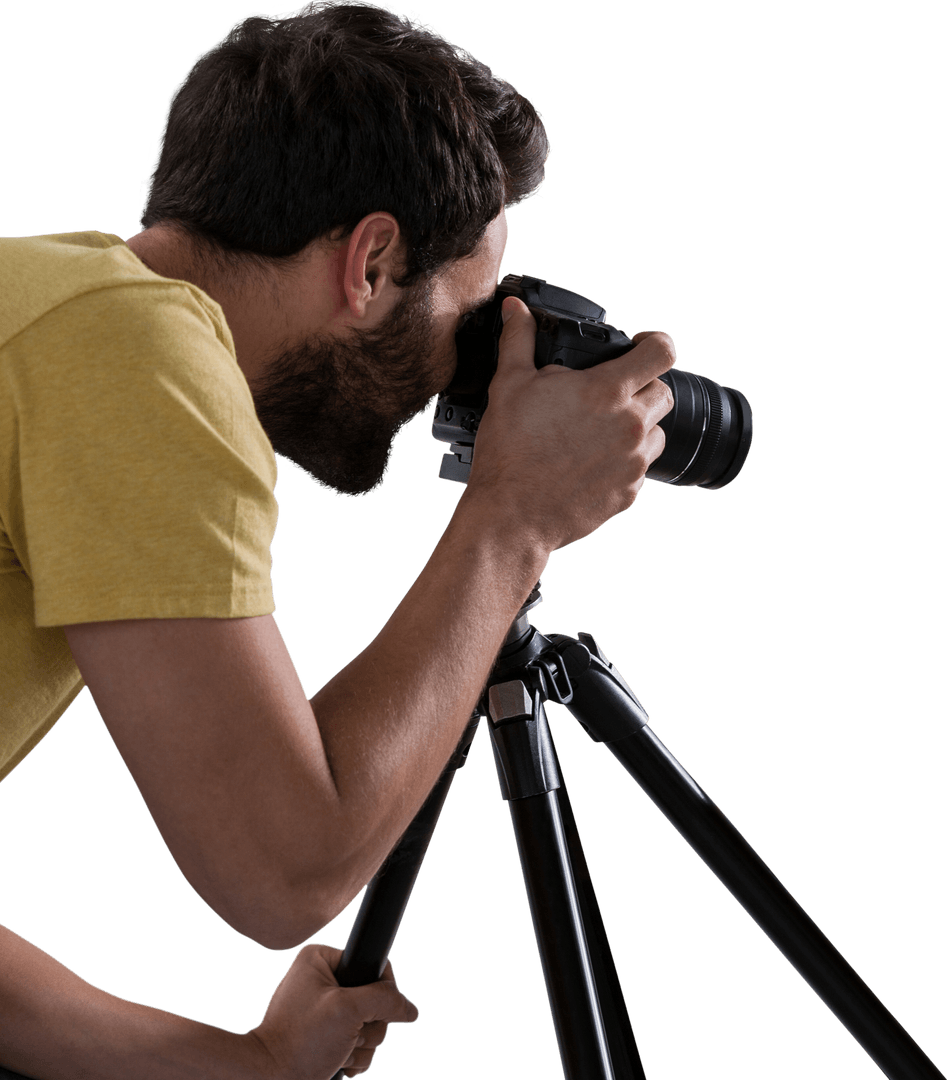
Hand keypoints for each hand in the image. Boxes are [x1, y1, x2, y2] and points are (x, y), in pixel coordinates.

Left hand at [247, 944, 418, 1078]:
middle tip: (347, 1035)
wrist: (272, 1078)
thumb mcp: (347, 1011)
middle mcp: (324, 981)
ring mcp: (327, 1010)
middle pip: (375, 999)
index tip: (364, 1012)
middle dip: (367, 1026)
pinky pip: (360, 1040)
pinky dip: (356, 1055)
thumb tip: (411, 1009)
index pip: (371, 964)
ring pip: (370, 1024)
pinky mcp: (329, 1034)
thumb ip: (384, 1001)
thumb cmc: (300, 1040)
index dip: (379, 991)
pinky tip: (341, 1061)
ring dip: (362, 1044)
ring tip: (339, 1050)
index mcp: (321, 960)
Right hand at [464, 296, 675, 552]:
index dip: (655, 341)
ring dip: (636, 426)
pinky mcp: (629, 493)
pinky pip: (640, 468)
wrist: (511, 516)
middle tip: (608, 395)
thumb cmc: (509, 452)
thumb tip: (515, 309)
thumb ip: (519, 341)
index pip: (662, 352)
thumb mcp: (509, 386)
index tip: (641, 345)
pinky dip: (623, 461)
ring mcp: (633, 462)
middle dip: (641, 387)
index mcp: (606, 392)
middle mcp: (630, 425)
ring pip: (656, 432)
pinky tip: (591, 462)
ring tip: (599, 431)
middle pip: (663, 393)